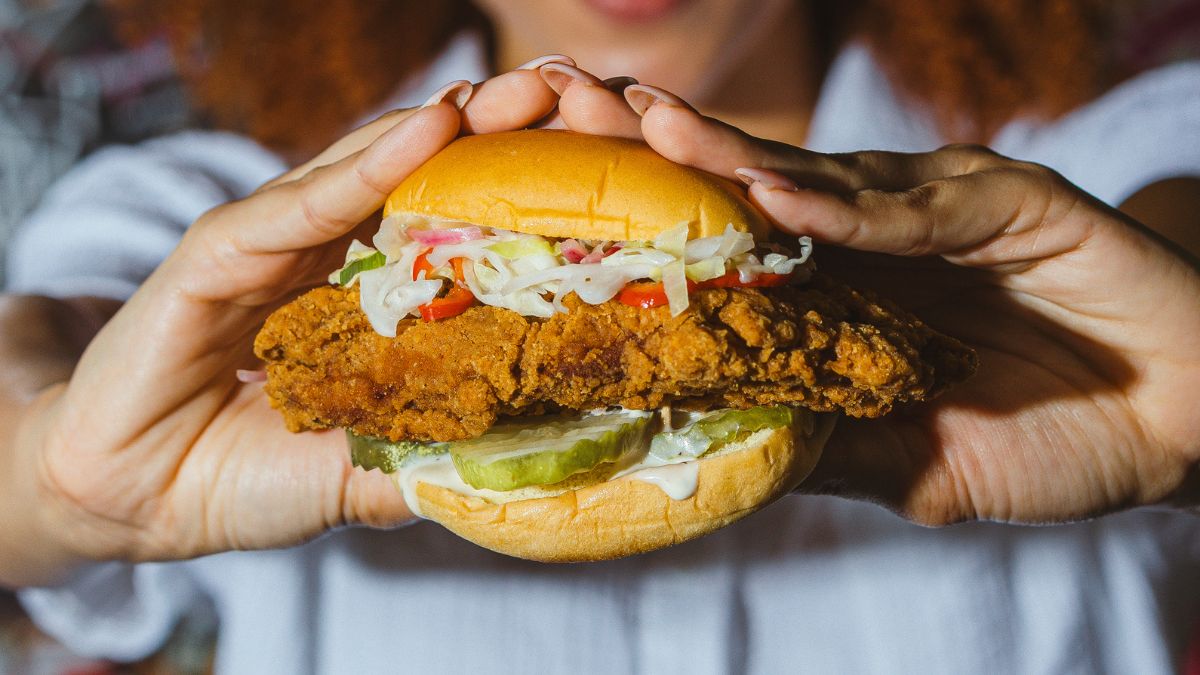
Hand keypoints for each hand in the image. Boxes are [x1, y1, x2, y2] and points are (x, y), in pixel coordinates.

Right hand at [9, 66, 566, 582]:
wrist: (139, 496)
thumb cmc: (253, 475)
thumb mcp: (370, 469)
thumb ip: (438, 454)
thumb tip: (534, 460)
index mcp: (371, 297)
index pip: (461, 231)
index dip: (528, 197)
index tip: (606, 170)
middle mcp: (330, 254)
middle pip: (429, 181)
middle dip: (505, 140)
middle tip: (580, 99)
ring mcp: (274, 243)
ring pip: (373, 170)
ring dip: (454, 130)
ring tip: (526, 95)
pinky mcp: (220, 251)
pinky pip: (303, 205)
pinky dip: (366, 167)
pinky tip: (432, 128)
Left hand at [548, 70, 1199, 523]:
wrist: (1181, 427)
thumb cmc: (1048, 439)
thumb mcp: (912, 463)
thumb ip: (825, 446)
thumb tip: (722, 454)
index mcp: (842, 292)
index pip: (725, 245)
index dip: (647, 221)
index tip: (558, 206)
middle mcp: (875, 235)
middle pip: (746, 185)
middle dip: (656, 152)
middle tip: (565, 111)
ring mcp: (938, 209)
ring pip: (817, 175)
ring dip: (728, 155)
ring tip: (642, 128)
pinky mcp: (1010, 202)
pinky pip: (917, 206)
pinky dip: (849, 206)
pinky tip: (776, 195)